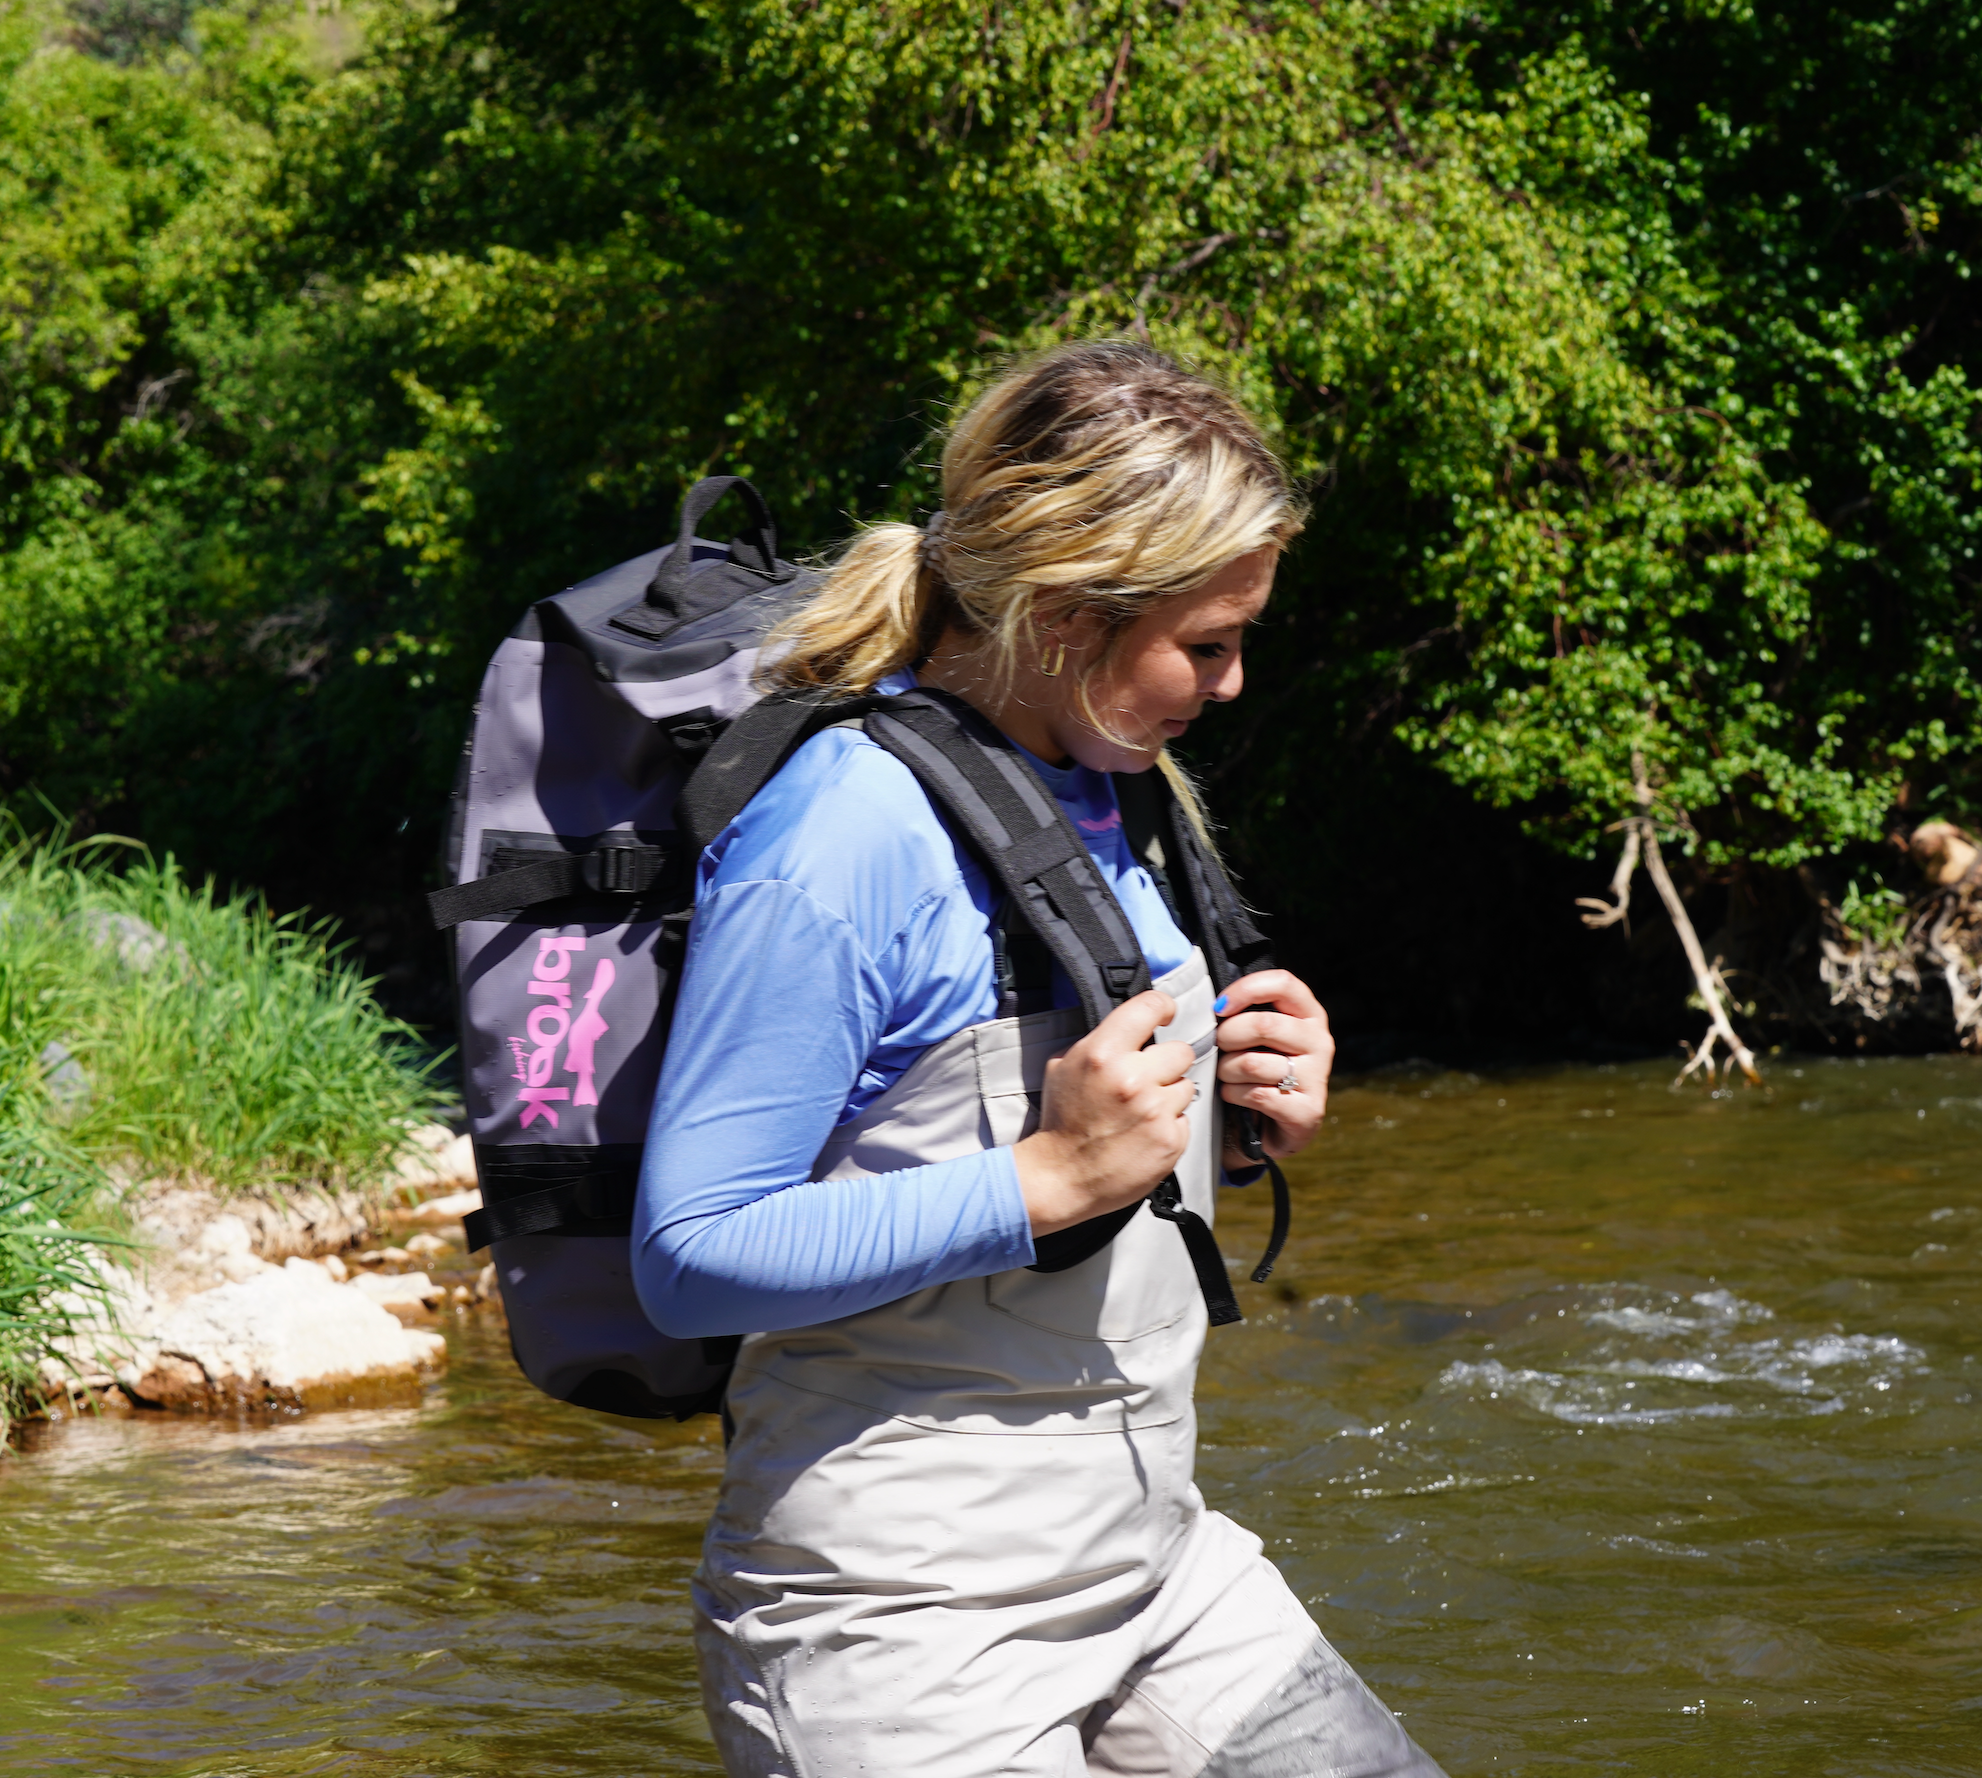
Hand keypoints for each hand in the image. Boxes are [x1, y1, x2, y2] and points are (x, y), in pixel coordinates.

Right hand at [1013, 990, 1195, 1236]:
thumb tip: (1130, 1029)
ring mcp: (1155, 1111)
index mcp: (1103, 1053)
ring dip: (1169, 1096)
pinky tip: (1144, 1133)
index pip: (1150, 1006)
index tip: (1164, 1014)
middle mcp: (1132, 1078)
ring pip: (1186, 1086)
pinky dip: (1168, 1125)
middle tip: (1147, 1078)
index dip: (1162, 1007)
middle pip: (1181, 1050)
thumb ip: (1099, 1042)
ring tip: (1142, 1111)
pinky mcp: (1170, 1140)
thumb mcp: (1063, 1067)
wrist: (1060, 1176)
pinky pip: (1185, 1119)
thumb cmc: (1062, 1121)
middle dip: (1166, 1063)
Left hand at [1214, 969, 1331, 1162]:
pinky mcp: (1307, 1110)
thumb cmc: (1260, 1071)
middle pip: (1264, 1024)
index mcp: (1309, 1015)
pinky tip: (1234, 1095)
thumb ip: (1247, 1014)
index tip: (1220, 1007)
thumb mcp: (1258, 1036)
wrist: (1274, 1127)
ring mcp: (1317, 1077)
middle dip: (1227, 1036)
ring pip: (1253, 1063)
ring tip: (1226, 1075)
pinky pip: (1255, 1094)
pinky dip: (1233, 1094)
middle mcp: (1319, 1042)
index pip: (1283, 983)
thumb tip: (1214, 1004)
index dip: (1246, 990)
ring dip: (1226, 1070)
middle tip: (1218, 1047)